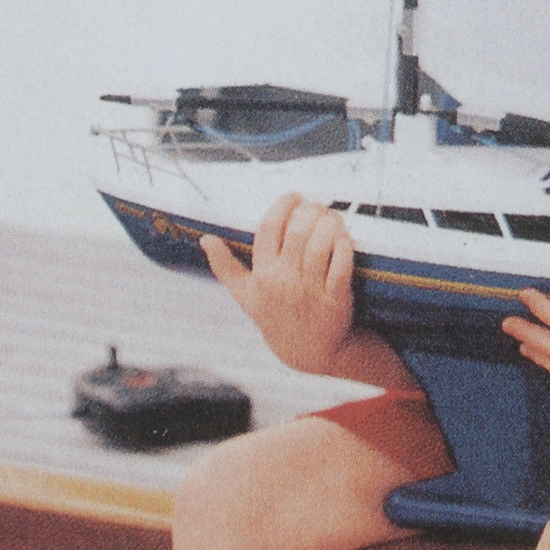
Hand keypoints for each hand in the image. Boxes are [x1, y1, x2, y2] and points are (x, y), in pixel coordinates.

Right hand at [202, 194, 355, 376]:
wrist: (306, 352)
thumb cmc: (276, 316)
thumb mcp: (246, 295)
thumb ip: (225, 267)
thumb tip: (204, 240)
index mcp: (262, 275)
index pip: (269, 228)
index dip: (283, 205)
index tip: (295, 197)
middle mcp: (284, 282)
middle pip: (298, 231)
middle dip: (311, 210)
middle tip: (318, 207)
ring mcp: (310, 291)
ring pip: (320, 244)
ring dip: (330, 223)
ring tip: (332, 218)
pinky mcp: (335, 299)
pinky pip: (342, 264)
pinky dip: (344, 245)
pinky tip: (344, 237)